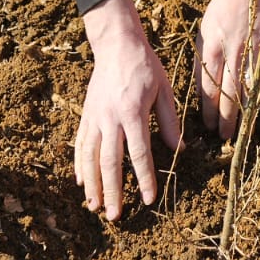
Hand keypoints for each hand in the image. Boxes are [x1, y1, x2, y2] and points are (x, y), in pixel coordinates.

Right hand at [77, 0, 182, 220]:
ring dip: (91, 184)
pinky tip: (80, 181)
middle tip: (115, 216)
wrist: (116, 44)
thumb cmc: (145, 65)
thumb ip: (170, 121)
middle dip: (112, 191)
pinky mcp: (86, 114)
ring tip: (93, 207)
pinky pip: (80, 143)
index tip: (148, 199)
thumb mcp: (164, 90)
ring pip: (90, 156)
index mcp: (133, 111)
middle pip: (110, 161)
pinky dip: (79, 164)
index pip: (140, 152)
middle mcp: (111, 117)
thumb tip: (180, 149)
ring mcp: (95, 116)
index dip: (144, 178)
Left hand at [195, 0, 259, 140]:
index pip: (209, 90)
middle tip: (223, 137)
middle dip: (225, 121)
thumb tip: (203, 92)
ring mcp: (252, 56)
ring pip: (248, 95)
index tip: (208, 126)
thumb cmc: (221, 11)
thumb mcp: (203, 34)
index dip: (208, 112)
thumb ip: (203, 62)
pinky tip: (257, 111)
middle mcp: (232, 56)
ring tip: (241, 133)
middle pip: (228, 97)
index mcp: (212, 51)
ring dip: (244, 117)